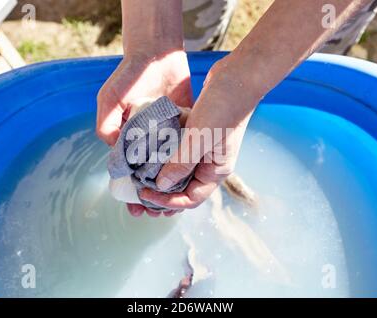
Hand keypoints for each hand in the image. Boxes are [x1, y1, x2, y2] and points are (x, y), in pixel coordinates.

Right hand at [96, 50, 192, 216]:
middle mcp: (145, 141)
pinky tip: (188, 185)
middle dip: (150, 197)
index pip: (127, 174)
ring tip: (172, 208)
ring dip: (168, 189)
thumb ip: (106, 122)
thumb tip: (110, 147)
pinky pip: (184, 153)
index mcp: (125, 139)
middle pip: (148, 177)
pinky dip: (184, 169)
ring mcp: (165, 136)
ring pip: (167, 170)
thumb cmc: (130, 75)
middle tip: (155, 215)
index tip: (136, 209)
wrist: (157, 54)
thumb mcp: (110, 98)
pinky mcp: (182, 128)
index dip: (130, 192)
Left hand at [139, 57, 260, 212]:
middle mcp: (210, 164)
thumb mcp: (199, 138)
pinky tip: (148, 149)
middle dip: (162, 192)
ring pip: (179, 168)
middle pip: (184, 187)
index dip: (167, 201)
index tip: (145, 194)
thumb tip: (161, 185)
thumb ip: (181, 163)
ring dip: (161, 172)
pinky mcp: (198, 135)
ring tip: (140, 172)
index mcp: (216, 170)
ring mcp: (204, 149)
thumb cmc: (223, 107)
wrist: (237, 77)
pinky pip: (178, 150)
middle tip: (139, 189)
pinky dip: (164, 152)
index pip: (191, 198)